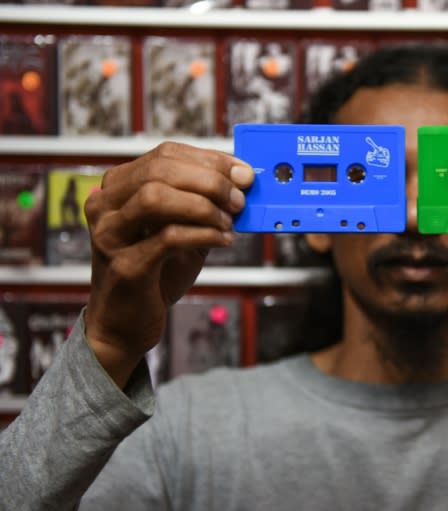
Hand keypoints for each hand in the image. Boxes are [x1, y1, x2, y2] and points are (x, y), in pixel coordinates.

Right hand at [83, 142, 252, 386]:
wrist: (125, 325)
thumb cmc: (156, 274)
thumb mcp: (183, 231)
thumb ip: (204, 205)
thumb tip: (241, 182)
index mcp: (118, 188)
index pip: (166, 154)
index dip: (210, 159)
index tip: (243, 172)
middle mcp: (106, 205)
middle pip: (160, 169)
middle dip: (210, 181)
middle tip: (239, 198)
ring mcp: (110, 234)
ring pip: (156, 197)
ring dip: (203, 206)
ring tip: (228, 222)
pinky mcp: (124, 265)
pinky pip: (168, 237)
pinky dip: (203, 234)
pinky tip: (223, 241)